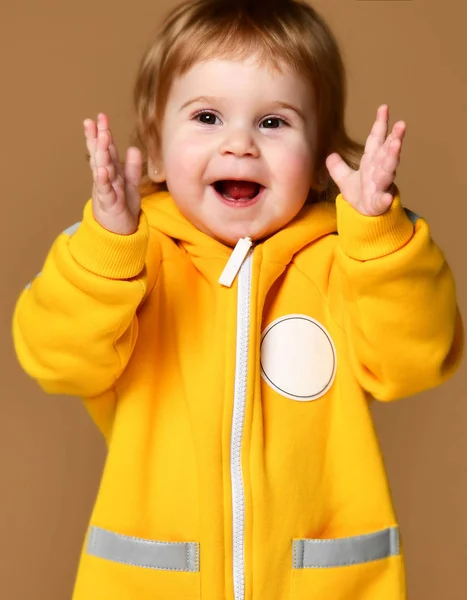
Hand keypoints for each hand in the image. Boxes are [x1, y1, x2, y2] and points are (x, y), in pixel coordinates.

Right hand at [84, 113, 142, 233]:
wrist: (119, 231)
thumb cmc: (123, 207)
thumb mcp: (130, 184)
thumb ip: (131, 167)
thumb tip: (133, 148)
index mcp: (111, 172)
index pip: (106, 149)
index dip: (102, 133)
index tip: (100, 117)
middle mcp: (106, 178)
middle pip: (101, 155)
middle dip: (98, 138)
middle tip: (96, 121)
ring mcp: (106, 189)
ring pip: (102, 169)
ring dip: (101, 154)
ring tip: (100, 137)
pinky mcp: (109, 203)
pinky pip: (105, 190)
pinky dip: (103, 180)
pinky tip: (101, 169)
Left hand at [325, 104, 405, 215]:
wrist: (364, 217)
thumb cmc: (360, 195)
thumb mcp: (345, 179)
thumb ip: (338, 167)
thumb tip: (329, 154)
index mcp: (371, 162)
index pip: (376, 140)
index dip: (380, 124)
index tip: (384, 108)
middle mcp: (379, 170)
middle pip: (386, 152)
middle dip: (394, 139)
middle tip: (401, 125)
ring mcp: (381, 186)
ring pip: (388, 171)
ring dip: (392, 158)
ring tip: (396, 146)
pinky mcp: (379, 202)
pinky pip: (383, 200)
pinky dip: (385, 198)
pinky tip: (387, 196)